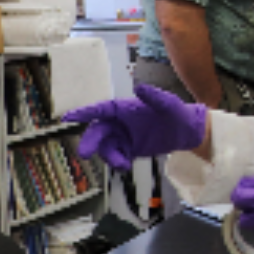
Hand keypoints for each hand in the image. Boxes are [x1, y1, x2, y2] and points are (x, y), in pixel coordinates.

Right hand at [63, 84, 206, 170]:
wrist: (186, 132)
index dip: (84, 113)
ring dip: (109, 156)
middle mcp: (119, 122)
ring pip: (106, 147)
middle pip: (98, 131)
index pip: (101, 109)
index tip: (67, 117)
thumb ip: (155, 97)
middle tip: (84, 154)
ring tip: (122, 164)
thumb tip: (139, 88)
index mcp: (124, 108)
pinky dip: (118, 162)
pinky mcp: (128, 149)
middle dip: (90, 142)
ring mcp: (123, 137)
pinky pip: (117, 157)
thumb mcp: (168, 104)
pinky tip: (126, 166)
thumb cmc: (176, 113)